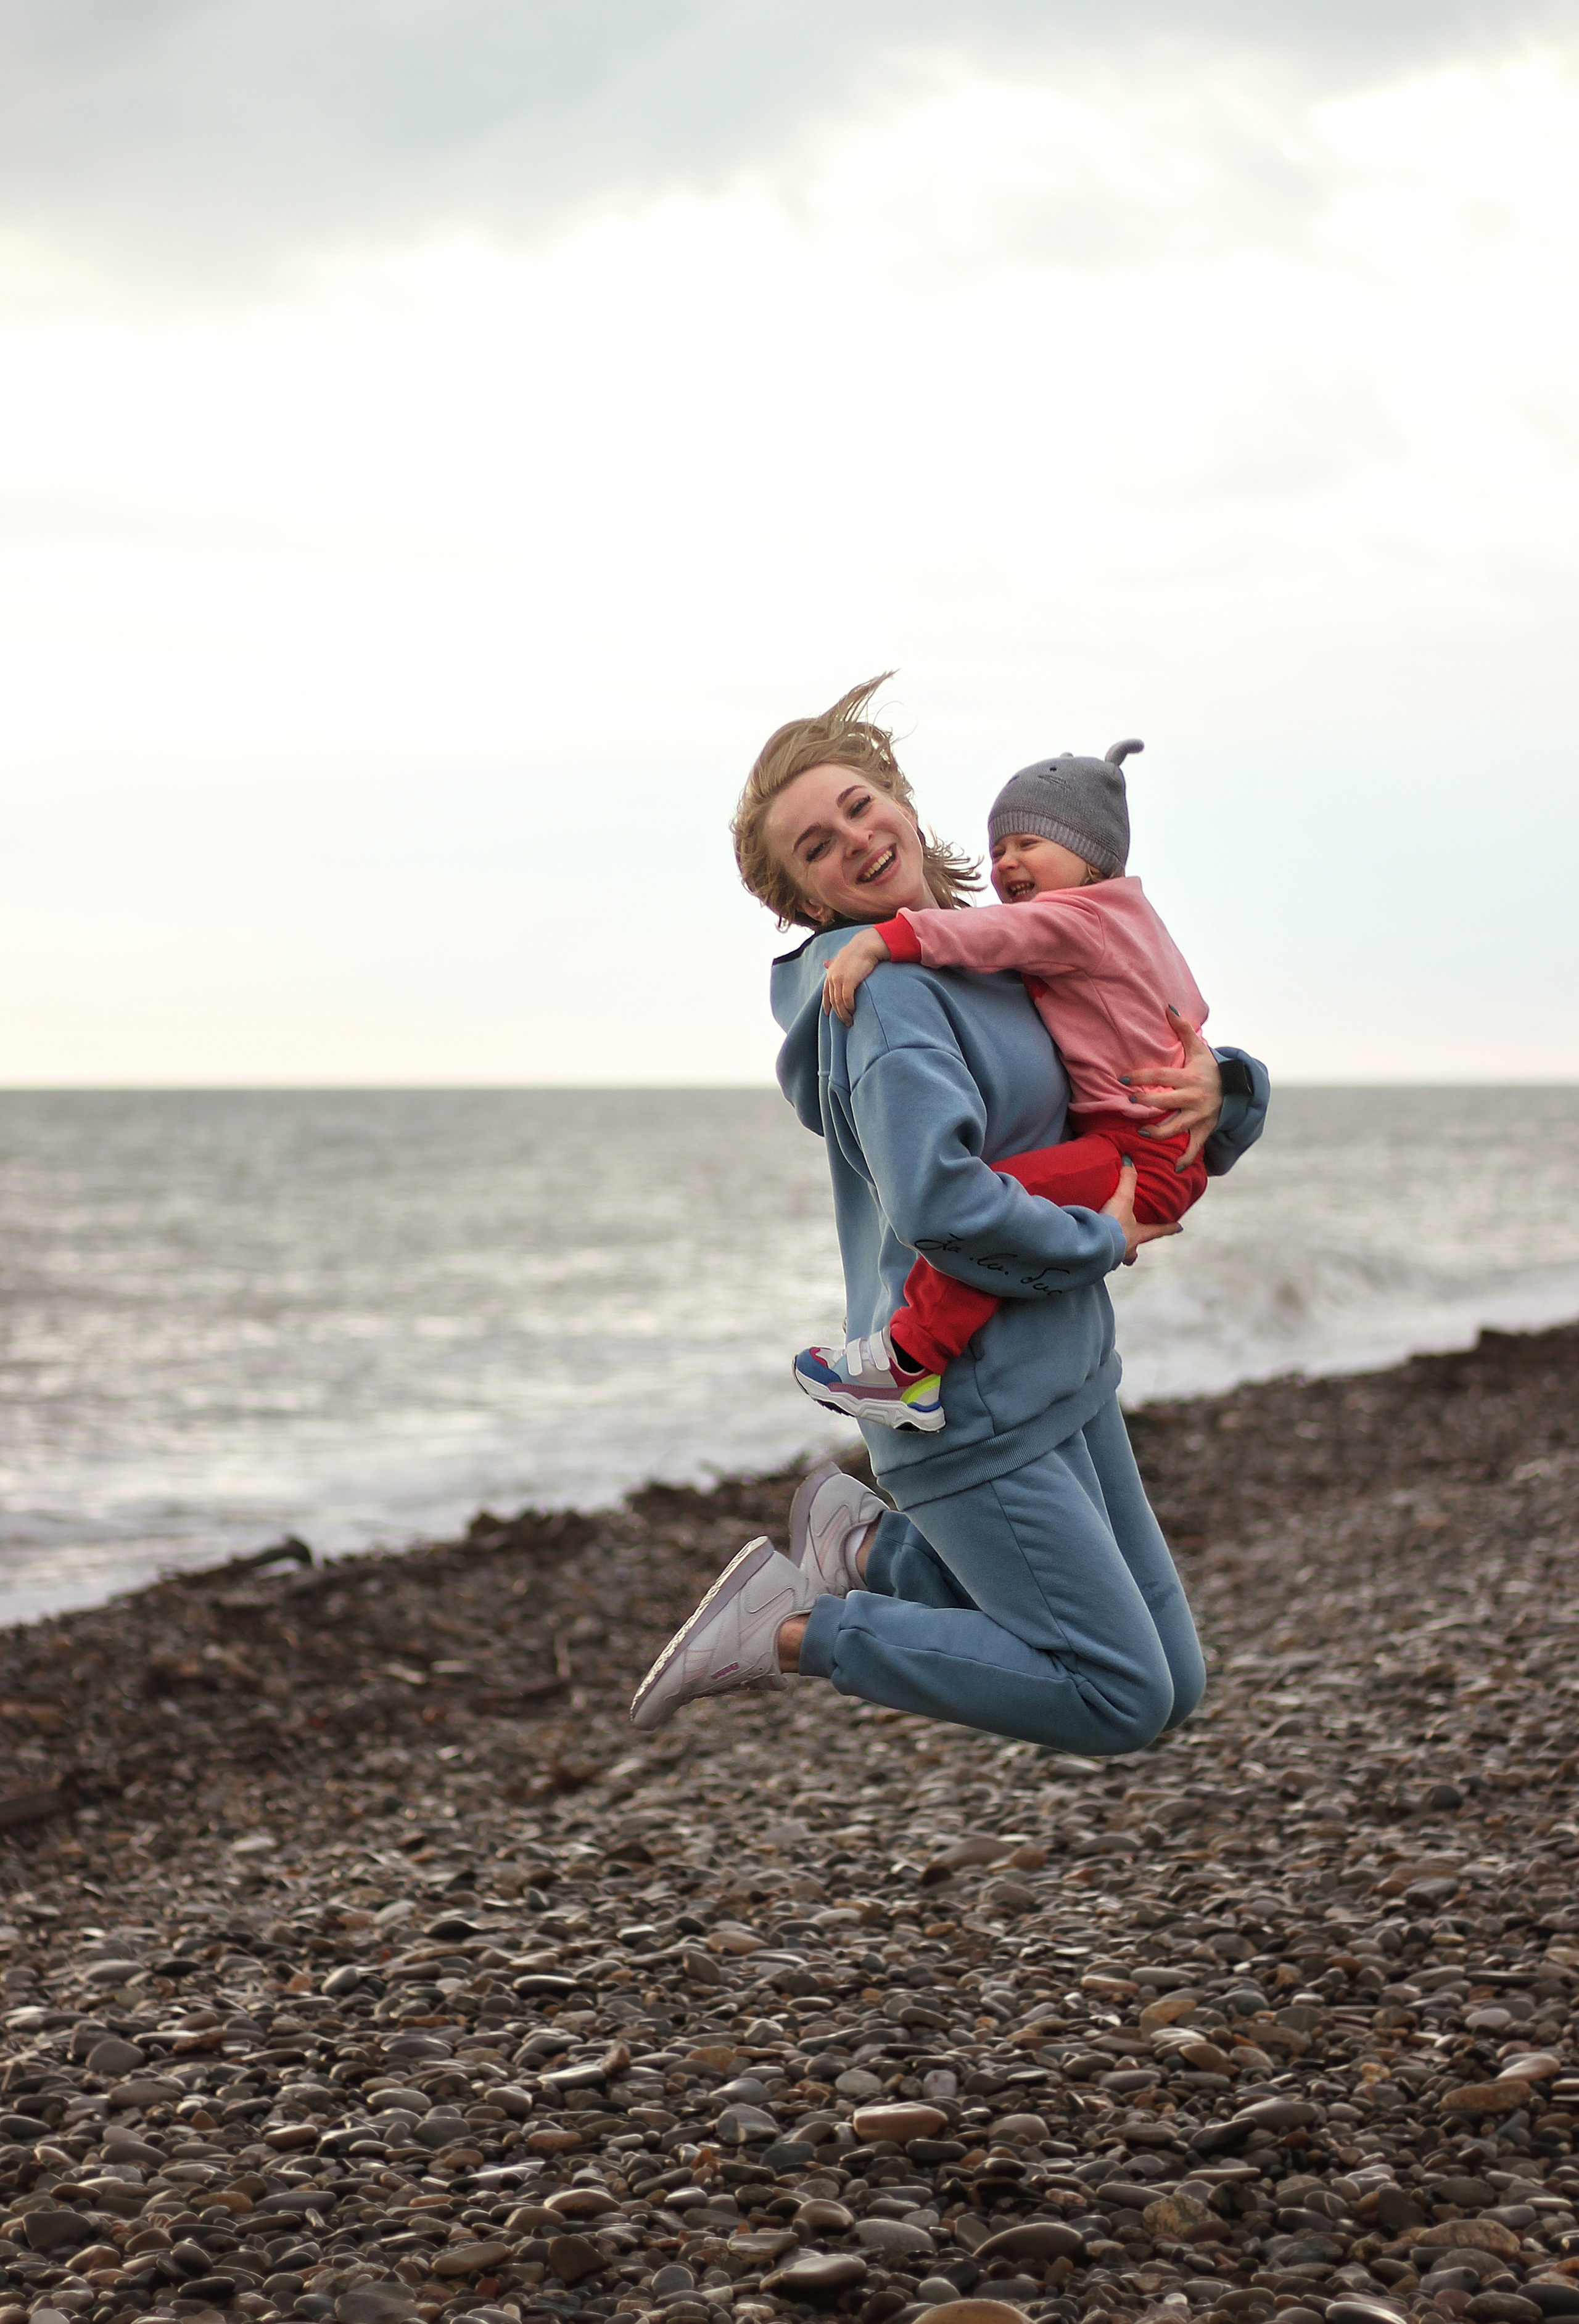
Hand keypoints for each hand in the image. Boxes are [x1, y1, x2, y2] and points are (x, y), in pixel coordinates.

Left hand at [822, 928, 891, 1024]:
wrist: (866, 945)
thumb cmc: (856, 952)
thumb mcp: (841, 957)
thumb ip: (833, 963)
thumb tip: (825, 963)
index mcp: (830, 973)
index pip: (825, 994)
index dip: (827, 1005)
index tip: (829, 1015)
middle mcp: (832, 977)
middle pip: (832, 1001)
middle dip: (838, 1014)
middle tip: (846, 1022)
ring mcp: (839, 979)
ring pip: (838, 1002)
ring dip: (844, 1014)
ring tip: (850, 1021)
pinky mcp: (849, 981)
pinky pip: (846, 999)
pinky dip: (849, 1007)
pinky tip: (853, 1011)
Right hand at [1100, 1159, 1182, 1265]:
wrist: (1093, 1241)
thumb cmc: (1113, 1225)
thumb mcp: (1123, 1199)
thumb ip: (1127, 1180)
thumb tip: (1129, 1161)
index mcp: (1138, 1235)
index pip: (1158, 1231)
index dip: (1169, 1228)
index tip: (1179, 1228)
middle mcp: (1127, 1249)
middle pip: (1134, 1254)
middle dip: (1132, 1250)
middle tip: (1129, 1244)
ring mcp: (1112, 1256)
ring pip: (1117, 1258)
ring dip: (1114, 1252)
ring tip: (1107, 1246)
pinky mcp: (1097, 1258)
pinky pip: (1099, 1257)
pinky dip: (1097, 1253)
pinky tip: (1091, 1247)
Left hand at [1122, 1006, 1222, 1169]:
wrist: (1238, 1087)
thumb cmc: (1211, 1067)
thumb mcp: (1199, 1048)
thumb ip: (1182, 1029)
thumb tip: (1167, 1006)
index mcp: (1189, 1077)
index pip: (1161, 1076)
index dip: (1141, 1077)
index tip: (1122, 1079)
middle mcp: (1194, 1097)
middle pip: (1166, 1101)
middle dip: (1147, 1103)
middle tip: (1129, 1102)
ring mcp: (1200, 1115)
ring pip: (1176, 1127)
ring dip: (1158, 1132)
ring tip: (1141, 1132)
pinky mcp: (1205, 1129)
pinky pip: (1195, 1146)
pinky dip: (1186, 1159)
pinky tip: (1175, 1169)